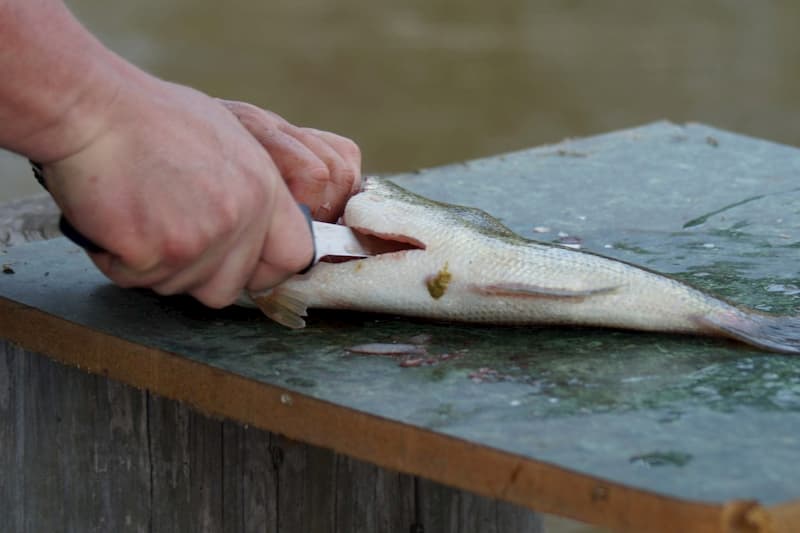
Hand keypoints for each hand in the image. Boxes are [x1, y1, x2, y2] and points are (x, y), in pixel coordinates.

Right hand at [39, 77, 357, 307]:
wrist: (93, 108)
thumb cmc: (150, 118)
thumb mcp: (228, 138)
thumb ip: (253, 188)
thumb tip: (260, 224)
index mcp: (264, 189)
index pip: (294, 256)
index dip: (266, 270)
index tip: (242, 267)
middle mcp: (241, 216)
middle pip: (228, 288)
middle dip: (196, 274)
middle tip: (167, 237)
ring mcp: (200, 238)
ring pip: (179, 287)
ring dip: (153, 264)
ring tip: (137, 213)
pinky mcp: (156, 253)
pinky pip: (136, 279)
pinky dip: (118, 260)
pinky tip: (114, 220)